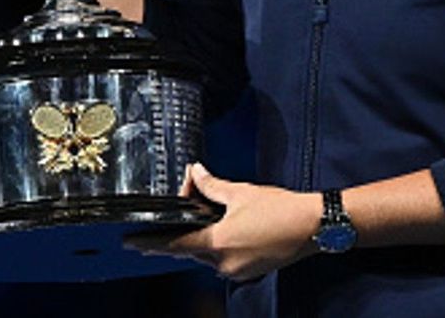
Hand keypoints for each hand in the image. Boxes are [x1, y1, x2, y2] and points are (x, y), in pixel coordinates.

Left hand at [128, 164, 321, 280]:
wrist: (313, 226)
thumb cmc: (280, 209)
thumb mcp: (241, 192)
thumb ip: (211, 185)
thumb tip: (193, 172)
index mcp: (217, 243)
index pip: (175, 245)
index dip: (150, 244)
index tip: (130, 244)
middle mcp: (224, 263)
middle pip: (192, 249)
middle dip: (184, 233)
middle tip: (182, 211)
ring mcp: (237, 271)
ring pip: (209, 255)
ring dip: (205, 239)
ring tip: (213, 216)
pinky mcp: (250, 271)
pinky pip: (225, 260)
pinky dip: (221, 246)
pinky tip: (230, 229)